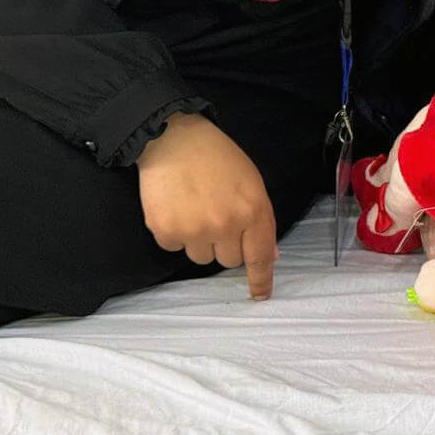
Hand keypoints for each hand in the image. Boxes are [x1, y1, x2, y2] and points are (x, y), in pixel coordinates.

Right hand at [136, 112, 278, 299]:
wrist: (175, 140)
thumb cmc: (218, 158)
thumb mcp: (252, 183)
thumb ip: (261, 220)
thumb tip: (269, 256)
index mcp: (253, 211)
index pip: (260, 256)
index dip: (261, 279)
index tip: (261, 294)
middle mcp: (226, 225)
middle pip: (228, 261)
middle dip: (225, 245)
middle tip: (216, 216)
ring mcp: (194, 230)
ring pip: (200, 257)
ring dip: (200, 240)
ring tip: (195, 207)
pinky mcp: (166, 231)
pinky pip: (174, 247)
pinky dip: (175, 233)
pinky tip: (176, 206)